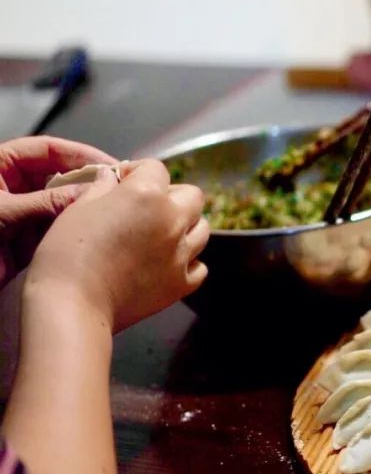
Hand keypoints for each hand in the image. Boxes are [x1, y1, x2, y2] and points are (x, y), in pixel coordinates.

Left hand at [0, 136, 116, 289]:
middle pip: (57, 176)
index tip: (110, 167)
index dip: (80, 155)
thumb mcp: (3, 212)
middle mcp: (9, 187)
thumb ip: (48, 202)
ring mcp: (17, 215)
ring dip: (80, 211)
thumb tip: (92, 192)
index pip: (47, 149)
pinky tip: (88, 236)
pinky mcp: (21, 243)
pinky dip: (70, 233)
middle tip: (116, 192)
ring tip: (106, 215)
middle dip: (85, 183)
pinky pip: (53, 231)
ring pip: (59, 206)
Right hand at [24, 159, 208, 331]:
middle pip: (192, 196)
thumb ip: (102, 188)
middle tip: (148, 208)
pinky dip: (189, 263)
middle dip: (172, 197)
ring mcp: (181, 254)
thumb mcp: (78, 208)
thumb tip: (112, 177)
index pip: (156, 169)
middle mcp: (172, 221)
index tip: (125, 182)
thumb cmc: (66, 254)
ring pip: (202, 229)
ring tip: (160, 236)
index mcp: (147, 195)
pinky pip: (200, 267)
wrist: (73, 304)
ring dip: (185, 228)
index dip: (139, 172)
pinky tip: (167, 264)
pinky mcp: (181, 284)